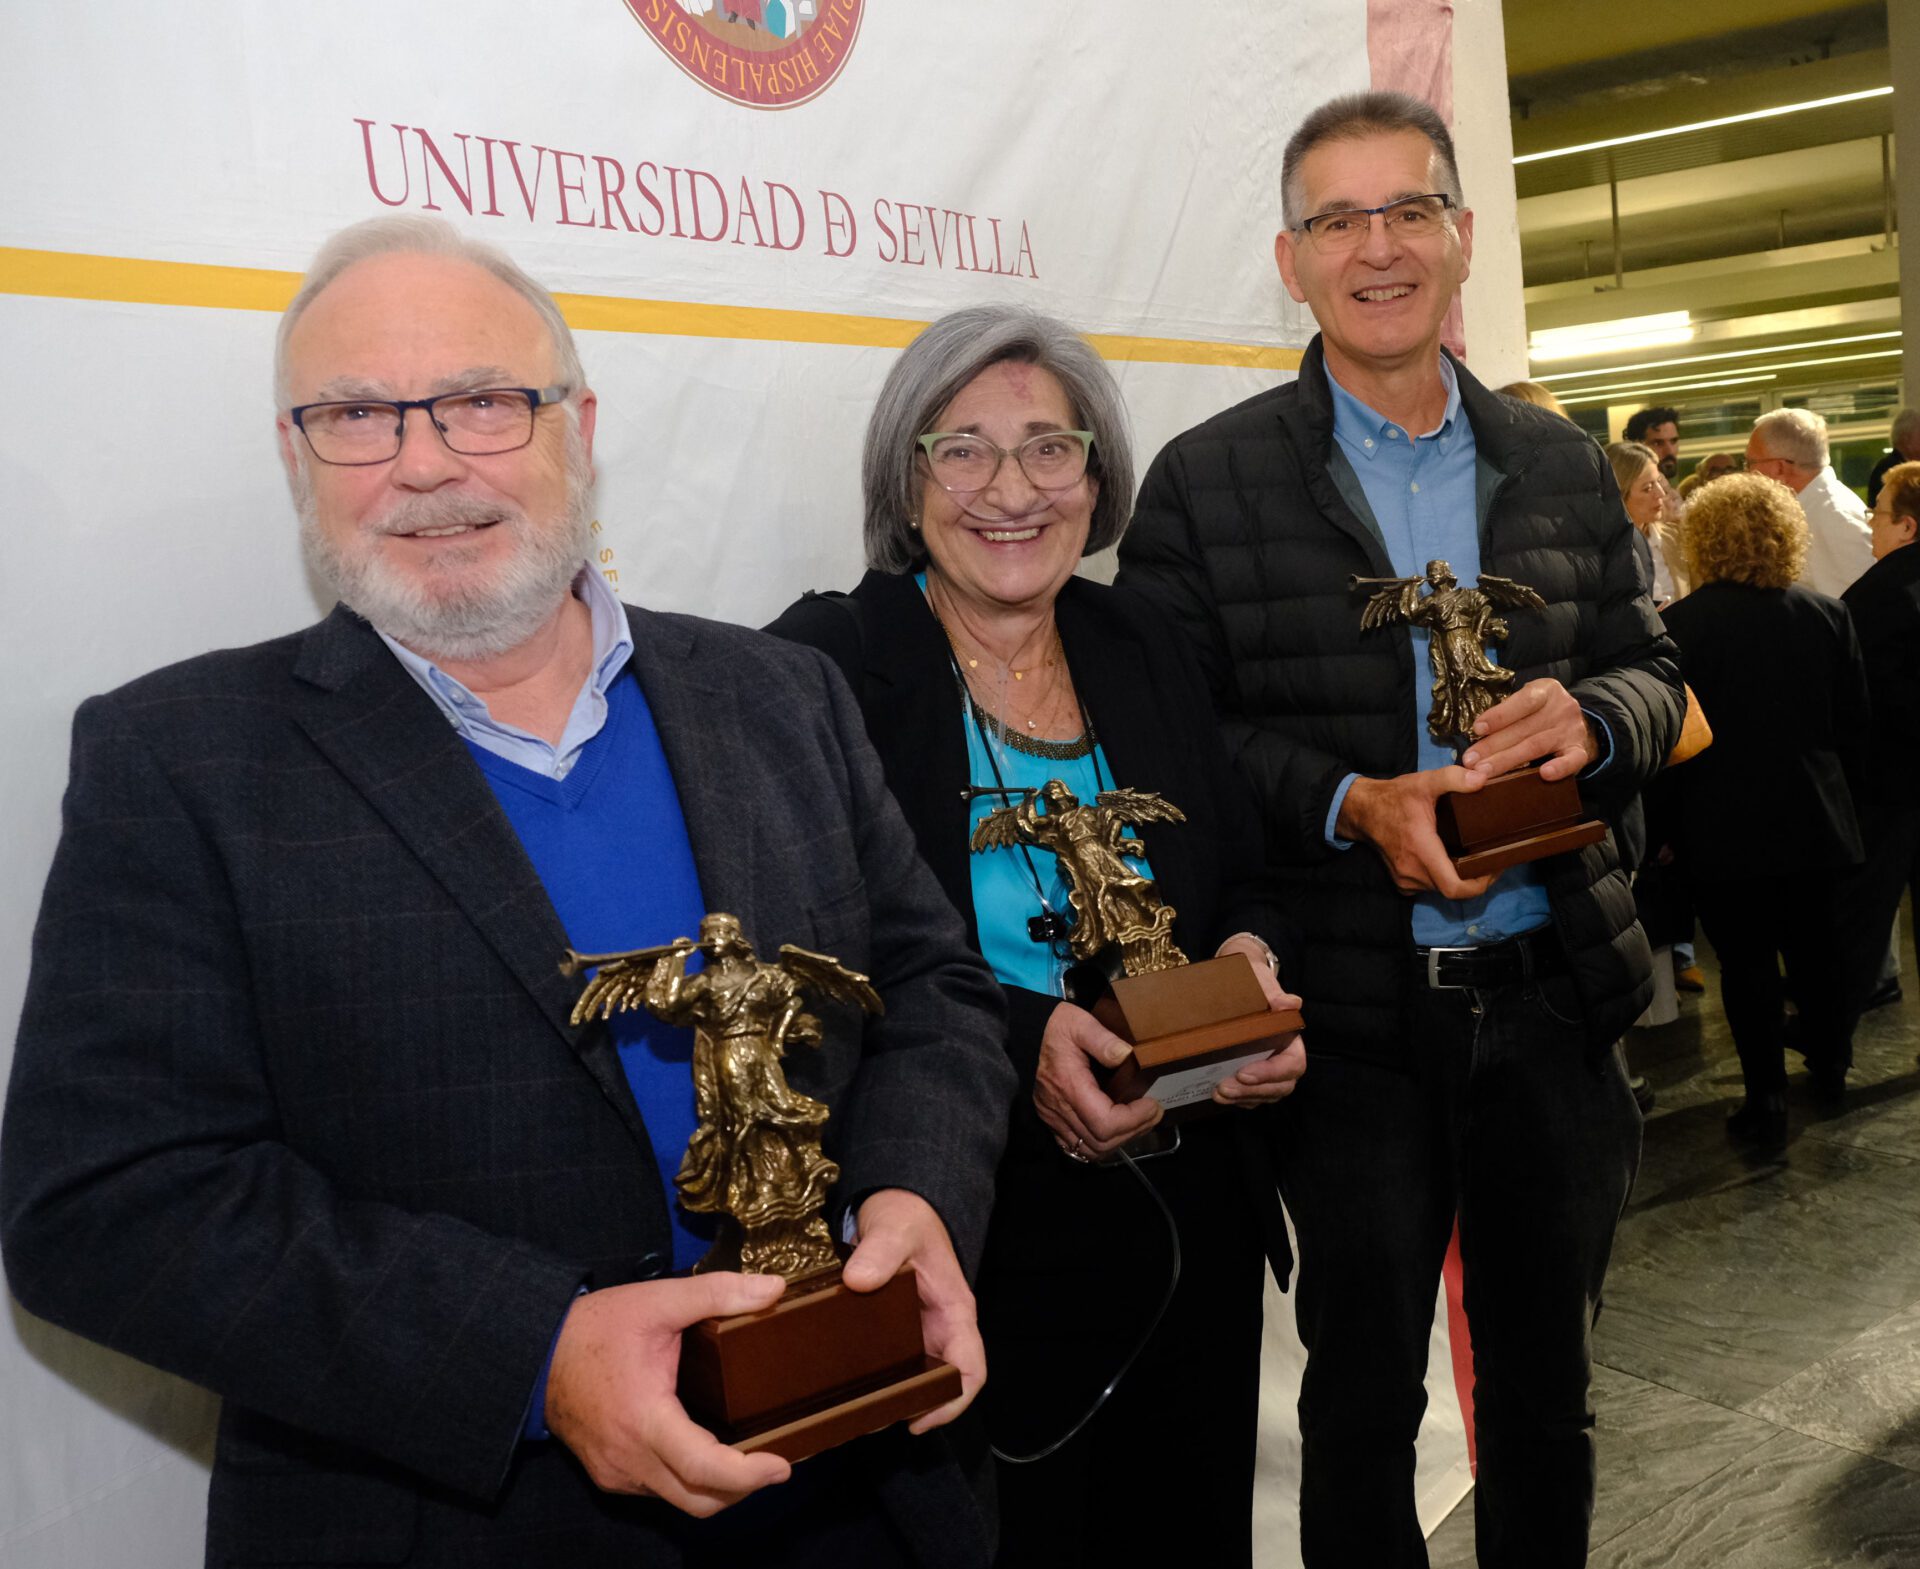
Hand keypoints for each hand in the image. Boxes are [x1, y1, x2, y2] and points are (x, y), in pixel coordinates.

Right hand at [545, 1274, 791, 1513]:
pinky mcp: (610, 1474)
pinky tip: (706, 1454)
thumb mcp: (659, 1300)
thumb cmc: (596, 1328)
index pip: (703, 1467)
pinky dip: (689, 1482)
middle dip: (744, 1488)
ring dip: (718, 1488)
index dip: (748, 1475)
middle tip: (774, 1464)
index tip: (781, 1466)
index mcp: (644, 1418)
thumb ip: (717, 1293)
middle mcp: (629, 1458)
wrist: (537, 1352)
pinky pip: (659, 1491)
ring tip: (748, 1459)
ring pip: (680, 1500)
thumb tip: (774, 1290)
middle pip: (699, 1499)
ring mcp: (617, 1473)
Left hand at [844, 1189, 983, 1432]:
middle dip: (912, 1409)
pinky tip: (845, 1389)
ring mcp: (916, 1333)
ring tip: (852, 1413)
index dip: (952, 1403)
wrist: (892, 1206)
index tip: (917, 1421)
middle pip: (939, 1384)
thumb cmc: (906, 1217)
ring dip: (890, 1399)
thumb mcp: (895, 1228)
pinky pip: (890, 1364)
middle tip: (870, 1422)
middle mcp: (939, 1330)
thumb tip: (859, 1281)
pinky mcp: (892, 1331)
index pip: (970, 1371)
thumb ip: (880, 1250)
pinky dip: (874, 1381)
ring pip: (913, 1379)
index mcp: (955, 1312)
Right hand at [1032, 1000, 1162, 1155]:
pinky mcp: (1051, 1121)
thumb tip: (1127, 1055)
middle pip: (1101, 1142)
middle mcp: (1059, 1110)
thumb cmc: (1054, 1028)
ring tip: (1139, 1122)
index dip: (1134, 1120)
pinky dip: (1101, 1143)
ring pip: (1090, 1150)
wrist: (1023, 1034)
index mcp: (1069, 1087)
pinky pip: (1077, 1147)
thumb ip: (1103, 1039)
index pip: (1105, 1123)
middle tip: (1154, 1113)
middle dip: (1133, 1131)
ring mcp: (1053, 1118)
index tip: (1153, 1104)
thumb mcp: (1079, 1023)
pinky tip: (1115, 1129)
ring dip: (1119, 1140)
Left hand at [1209, 936, 1306, 1107]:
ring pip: (1266, 1094)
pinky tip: (1218, 1095)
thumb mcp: (1260, 980)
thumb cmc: (1252, 980)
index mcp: (1290, 1038)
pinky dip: (1238, 1099)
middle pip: (1280, 1086)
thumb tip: (1289, 1003)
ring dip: (1243, 1098)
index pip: (1293, 1064)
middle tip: (1223, 1088)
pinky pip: (1252, 1095)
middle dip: (1253, 1091)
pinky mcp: (1252, 1075)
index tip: (1244, 1072)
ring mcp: (1268, 1069)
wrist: (1236, 981)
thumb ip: (1274, 993)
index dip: (1272, 1073)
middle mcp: (1283, 1057)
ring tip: (1218, 1094)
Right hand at [1338, 769, 1497, 899]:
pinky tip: (1452, 861)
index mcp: (1421, 851)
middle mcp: (1413, 872)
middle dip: (1476, 877)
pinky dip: (1444, 877)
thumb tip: (1483, 779)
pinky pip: (1430, 886)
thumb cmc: (1394, 798)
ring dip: (1459, 877)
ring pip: (1442, 888)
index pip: (1454, 887)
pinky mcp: (1402, 882)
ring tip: (1475, 857)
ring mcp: (1406, 880)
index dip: (1480, 884)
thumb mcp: (1424, 782)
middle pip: (1453, 888)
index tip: (1494, 868)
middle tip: (1492, 858)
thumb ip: (1453, 778)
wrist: (1362, 811)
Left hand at [1460, 678, 1595, 783]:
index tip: (1476, 729)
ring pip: (1536, 746)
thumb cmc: (1541, 713)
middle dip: (1492, 746)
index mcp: (1547, 691)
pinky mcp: (1581, 750)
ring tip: (1485, 772)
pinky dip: (1559, 768)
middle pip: (1523, 729)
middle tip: (1470, 761)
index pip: (1523, 702)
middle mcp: (1562, 708)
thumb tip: (1475, 733)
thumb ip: (1508, 712)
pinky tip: (1544, 774)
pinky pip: (1572, 760)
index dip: (1499, 716)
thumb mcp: (1528, 703)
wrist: (1580, 723)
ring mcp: (1572, 730)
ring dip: (1508, 760)